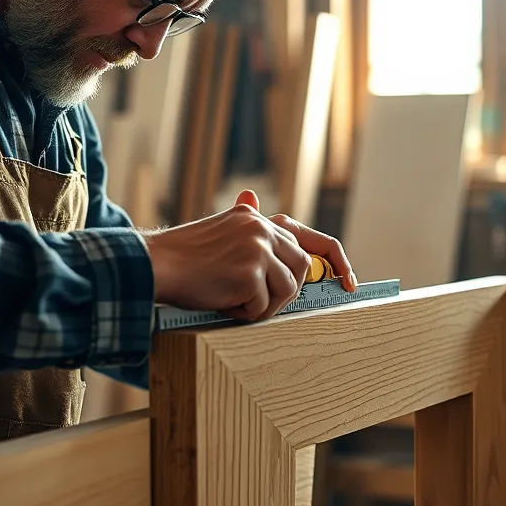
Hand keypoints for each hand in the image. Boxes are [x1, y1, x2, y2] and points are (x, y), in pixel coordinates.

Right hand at [140, 190, 356, 320]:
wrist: (155, 265)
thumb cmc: (183, 256)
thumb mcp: (218, 229)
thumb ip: (244, 224)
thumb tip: (252, 194)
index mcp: (254, 217)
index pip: (309, 238)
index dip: (335, 261)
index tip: (349, 281)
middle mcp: (260, 226)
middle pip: (301, 268)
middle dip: (286, 291)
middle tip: (259, 300)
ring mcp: (257, 247)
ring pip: (287, 289)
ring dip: (264, 303)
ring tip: (233, 299)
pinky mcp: (250, 271)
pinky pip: (263, 306)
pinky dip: (244, 312)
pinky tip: (222, 301)